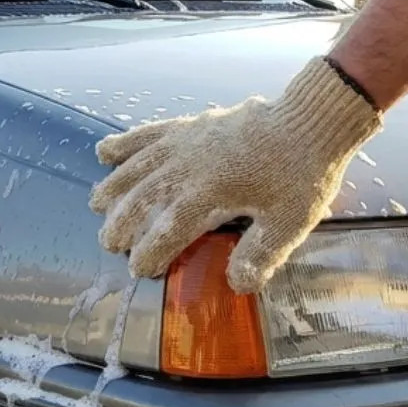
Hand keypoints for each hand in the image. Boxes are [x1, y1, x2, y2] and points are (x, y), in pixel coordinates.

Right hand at [88, 57, 382, 292]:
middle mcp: (188, 168)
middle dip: (121, 223)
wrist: (310, 121)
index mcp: (209, 195)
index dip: (149, 253)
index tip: (140, 270)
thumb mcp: (289, 223)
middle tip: (111, 244)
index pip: (166, 231)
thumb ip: (259, 254)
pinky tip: (105, 153)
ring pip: (137, 167)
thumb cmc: (302, 174)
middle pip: (141, 198)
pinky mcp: (190, 125)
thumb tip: (235, 285)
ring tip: (97, 206)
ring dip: (114, 188)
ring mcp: (186, 143)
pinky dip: (125, 143)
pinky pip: (149, 133)